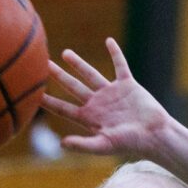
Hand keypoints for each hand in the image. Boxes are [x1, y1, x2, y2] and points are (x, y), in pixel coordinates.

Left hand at [40, 37, 168, 158]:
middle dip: (58, 76)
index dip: (49, 102)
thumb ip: (82, 145)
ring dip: (78, 64)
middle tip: (44, 64)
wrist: (154, 135)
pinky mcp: (128, 85)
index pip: (63, 109)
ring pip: (91, 74)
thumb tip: (61, 144)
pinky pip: (120, 65)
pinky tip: (108, 41)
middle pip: (73, 87)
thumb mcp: (103, 145)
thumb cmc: (129, 144)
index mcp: (89, 118)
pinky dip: (115, 53)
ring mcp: (112, 93)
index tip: (34, 95)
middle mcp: (97, 104)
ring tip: (65, 53)